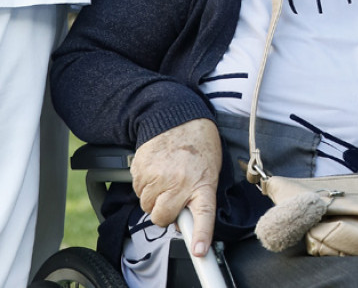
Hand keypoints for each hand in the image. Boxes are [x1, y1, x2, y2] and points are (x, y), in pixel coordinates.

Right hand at [131, 119, 221, 256]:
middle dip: (164, 212)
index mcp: (202, 183)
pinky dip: (144, 184)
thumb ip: (198, 197)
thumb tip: (182, 223)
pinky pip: (137, 190)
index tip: (199, 251)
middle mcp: (180, 181)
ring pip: (146, 205)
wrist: (177, 117)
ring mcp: (158, 176)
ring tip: (167, 177)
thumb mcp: (209, 171)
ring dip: (154, 197)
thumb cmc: (198, 146)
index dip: (201, 235)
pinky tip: (156, 169)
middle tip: (173, 196)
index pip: (203, 215)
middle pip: (161, 218)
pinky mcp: (140, 169)